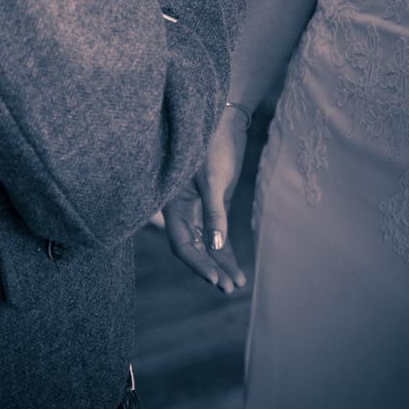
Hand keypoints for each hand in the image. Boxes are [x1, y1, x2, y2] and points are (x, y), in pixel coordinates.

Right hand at [163, 105, 249, 293]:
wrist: (224, 121)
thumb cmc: (211, 144)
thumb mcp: (212, 178)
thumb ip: (213, 212)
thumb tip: (215, 247)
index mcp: (173, 204)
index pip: (182, 243)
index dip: (197, 263)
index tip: (215, 278)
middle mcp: (182, 210)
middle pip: (195, 249)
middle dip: (210, 269)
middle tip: (228, 287)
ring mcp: (198, 209)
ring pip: (207, 245)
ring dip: (220, 264)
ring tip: (236, 284)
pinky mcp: (214, 205)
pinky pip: (217, 235)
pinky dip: (225, 251)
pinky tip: (236, 269)